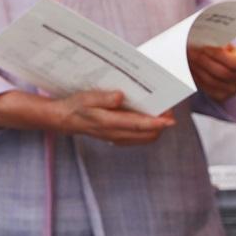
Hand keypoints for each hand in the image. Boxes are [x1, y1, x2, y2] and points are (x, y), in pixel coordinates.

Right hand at [50, 89, 173, 145]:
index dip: (156, 123)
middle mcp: (115, 134)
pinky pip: (139, 138)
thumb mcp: (85, 97)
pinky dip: (147, 130)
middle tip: (167, 110)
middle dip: (160, 124)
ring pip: (145, 138)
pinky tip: (146, 119)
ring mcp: (117, 138)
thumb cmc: (76, 106)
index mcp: (108, 122)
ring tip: (160, 113)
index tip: (170, 119)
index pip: (138, 125)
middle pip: (147, 134)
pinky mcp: (118, 139)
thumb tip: (120, 96)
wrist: (65, 119)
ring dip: (155, 128)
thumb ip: (103, 98)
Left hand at [189, 44, 235, 103]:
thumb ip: (216, 42)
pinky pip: (206, 88)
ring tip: (187, 58)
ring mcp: (233, 89)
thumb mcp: (222, 43)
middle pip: (222, 73)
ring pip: (211, 81)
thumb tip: (204, 40)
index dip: (218, 55)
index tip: (203, 47)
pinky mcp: (220, 96)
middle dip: (203, 61)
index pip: (235, 63)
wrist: (221, 65)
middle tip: (189, 51)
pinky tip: (189, 68)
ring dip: (196, 68)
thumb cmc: (221, 51)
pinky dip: (195, 77)